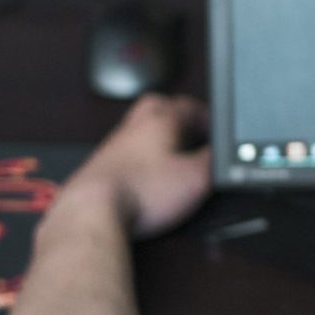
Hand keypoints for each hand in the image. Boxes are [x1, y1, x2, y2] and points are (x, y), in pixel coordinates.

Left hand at [61, 94, 210, 239]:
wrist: (93, 210)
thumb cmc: (140, 192)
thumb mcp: (195, 178)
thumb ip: (213, 161)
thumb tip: (221, 152)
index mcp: (160, 121)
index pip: (188, 104)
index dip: (207, 116)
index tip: (214, 129)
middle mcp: (134, 127)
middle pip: (158, 107)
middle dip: (177, 115)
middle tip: (191, 129)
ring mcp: (114, 146)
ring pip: (139, 129)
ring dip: (157, 136)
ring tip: (172, 154)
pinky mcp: (102, 166)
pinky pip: (126, 153)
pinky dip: (141, 158)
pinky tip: (147, 176)